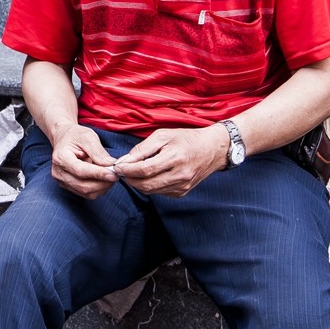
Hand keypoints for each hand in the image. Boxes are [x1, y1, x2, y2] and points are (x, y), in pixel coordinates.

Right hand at [49, 124, 117, 198]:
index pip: (81, 171)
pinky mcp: (69, 187)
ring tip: (111, 176)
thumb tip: (111, 165)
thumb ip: (98, 152)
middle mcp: (59, 172)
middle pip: (83, 185)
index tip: (114, 174)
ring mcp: (62, 181)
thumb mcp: (88, 137)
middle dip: (103, 182)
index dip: (98, 174)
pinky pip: (86, 194)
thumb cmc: (75, 136)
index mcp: (61, 158)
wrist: (64, 138)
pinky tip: (103, 179)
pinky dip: (98, 189)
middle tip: (116, 174)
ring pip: (86, 192)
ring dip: (102, 187)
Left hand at [111, 124, 228, 196]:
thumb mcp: (163, 135)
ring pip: (151, 190)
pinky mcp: (182, 192)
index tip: (117, 166)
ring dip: (138, 183)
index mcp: (175, 158)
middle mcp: (180, 175)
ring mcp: (182, 186)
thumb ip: (142, 148)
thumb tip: (125, 161)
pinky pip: (159, 192)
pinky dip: (149, 185)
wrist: (212, 149)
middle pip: (146, 184)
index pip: (145, 170)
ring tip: (132, 172)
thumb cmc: (186, 138)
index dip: (128, 170)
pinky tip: (148, 175)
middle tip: (121, 170)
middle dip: (129, 179)